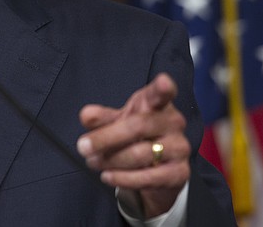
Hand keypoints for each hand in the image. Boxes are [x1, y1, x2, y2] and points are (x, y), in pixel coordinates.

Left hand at [76, 73, 190, 217]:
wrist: (158, 166)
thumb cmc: (137, 134)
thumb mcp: (118, 120)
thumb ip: (102, 117)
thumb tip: (86, 116)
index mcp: (158, 103)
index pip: (162, 92)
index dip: (163, 87)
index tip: (162, 82)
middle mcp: (173, 123)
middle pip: (138, 126)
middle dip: (106, 138)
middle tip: (83, 146)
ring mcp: (179, 148)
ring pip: (140, 155)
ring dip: (111, 161)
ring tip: (93, 162)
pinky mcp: (179, 173)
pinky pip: (148, 178)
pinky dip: (123, 179)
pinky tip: (108, 176)